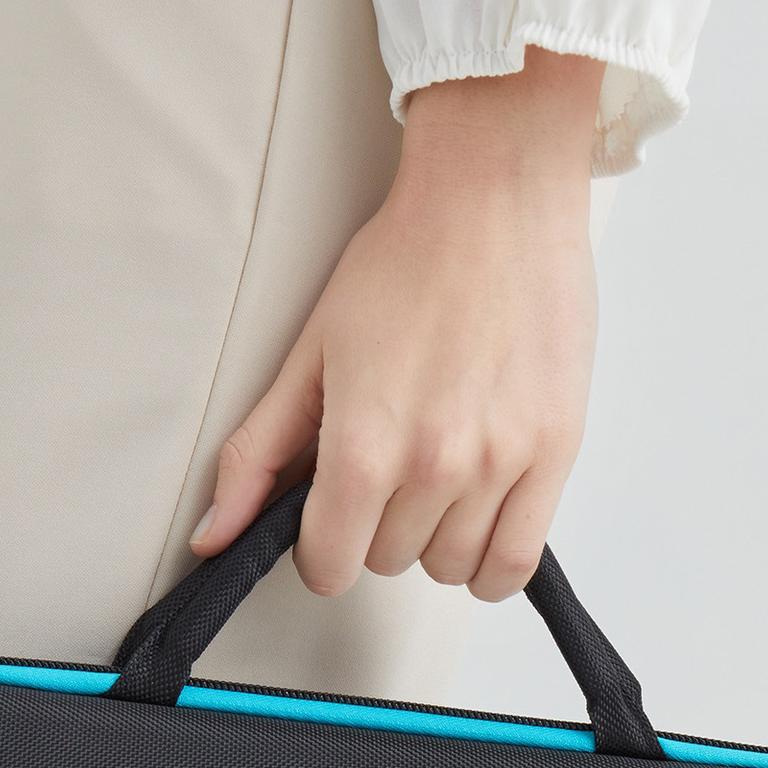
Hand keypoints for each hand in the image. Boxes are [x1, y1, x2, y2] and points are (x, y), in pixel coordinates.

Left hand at [194, 48, 603, 600]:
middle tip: (390, 465)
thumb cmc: (407, 260)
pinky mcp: (554, 453)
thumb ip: (257, 454)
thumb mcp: (310, 354)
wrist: (496, 198)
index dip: (320, 547)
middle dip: (378, 527)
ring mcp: (501, 464)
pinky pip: (514, 565)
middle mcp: (435, 465)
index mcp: (365, 445)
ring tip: (438, 480)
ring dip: (436, 539)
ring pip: (451, 568)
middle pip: (389, 563)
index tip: (331, 517)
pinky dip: (491, 563)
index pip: (329, 566)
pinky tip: (478, 521)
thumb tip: (212, 536)